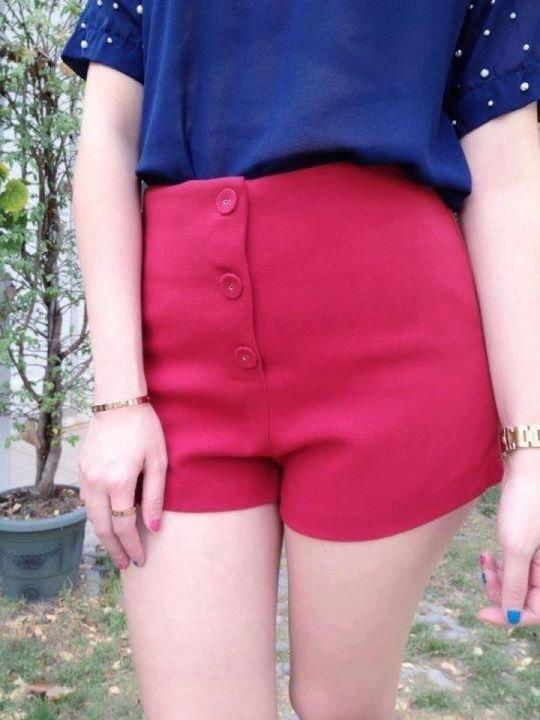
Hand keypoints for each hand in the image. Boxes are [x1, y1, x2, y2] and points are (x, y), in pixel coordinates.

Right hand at [78, 402, 167, 569]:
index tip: (140, 560)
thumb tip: (154, 527)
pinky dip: (96, 515)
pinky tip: (106, 520)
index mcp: (119, 482)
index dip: (132, 546)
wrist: (118, 401)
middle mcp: (98, 482)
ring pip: (91, 515)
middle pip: (102, 528)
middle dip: (114, 549)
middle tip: (126, 565)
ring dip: (103, 534)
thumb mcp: (158, 461)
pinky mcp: (82, 468)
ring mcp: (86, 475)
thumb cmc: (144, 428)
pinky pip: (86, 500)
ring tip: (116, 547)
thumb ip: (156, 496)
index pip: (124, 525)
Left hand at [477, 452, 539, 626]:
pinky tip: (486, 555)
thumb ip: (515, 584)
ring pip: (517, 582)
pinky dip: (499, 565)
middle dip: (500, 592)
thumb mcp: (516, 547)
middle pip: (525, 598)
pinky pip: (514, 565)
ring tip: (484, 561)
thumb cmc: (526, 504)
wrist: (526, 468)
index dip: (510, 616)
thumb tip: (511, 616)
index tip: (482, 613)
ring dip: (497, 577)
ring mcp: (539, 555)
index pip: (537, 612)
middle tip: (484, 574)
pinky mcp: (529, 543)